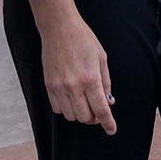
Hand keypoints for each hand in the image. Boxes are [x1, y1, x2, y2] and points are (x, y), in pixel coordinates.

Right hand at [40, 6, 116, 134]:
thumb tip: (108, 102)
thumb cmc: (83, 40)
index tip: (111, 130)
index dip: (108, 123)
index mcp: (90, 79)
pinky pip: (58, 109)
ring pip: (71, 116)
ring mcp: (59, 87)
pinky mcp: (49, 86)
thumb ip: (105, 82)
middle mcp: (74, 86)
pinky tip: (72, 98)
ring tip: (85, 101)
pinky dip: (67, 108)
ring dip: (80, 114)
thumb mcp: (101, 58)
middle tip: (98, 109)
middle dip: (94, 117)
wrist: (59, 28)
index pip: (101, 109)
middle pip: (85, 117)